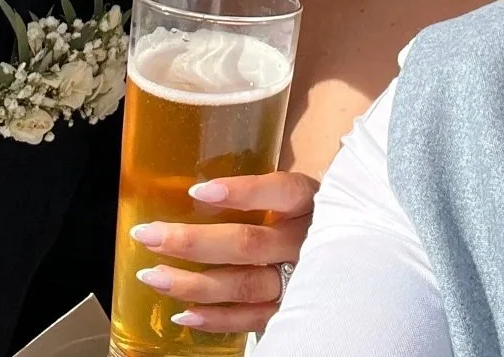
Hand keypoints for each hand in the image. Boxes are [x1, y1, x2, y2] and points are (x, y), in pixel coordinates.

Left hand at [131, 171, 317, 333]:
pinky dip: (215, 319)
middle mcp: (306, 242)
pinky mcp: (291, 312)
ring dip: (193, 283)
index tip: (198, 192)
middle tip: (148, 235)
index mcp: (309, 201)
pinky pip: (250, 320)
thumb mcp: (296, 192)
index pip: (279, 191)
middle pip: (247, 243)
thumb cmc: (307, 215)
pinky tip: (182, 313)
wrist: (355, 259)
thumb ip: (262, 188)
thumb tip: (198, 184)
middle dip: (192, 241)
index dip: (240, 192)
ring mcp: (300, 281)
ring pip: (243, 285)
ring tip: (153, 275)